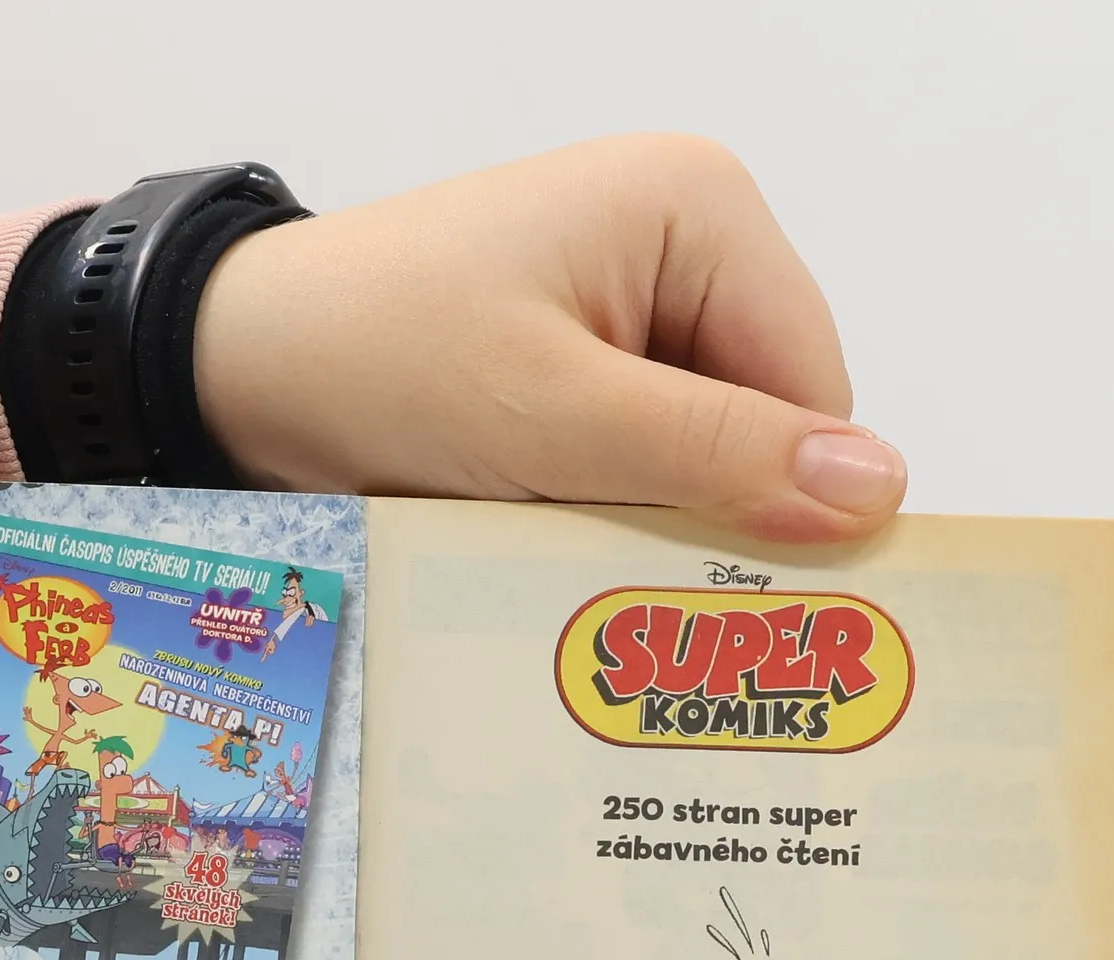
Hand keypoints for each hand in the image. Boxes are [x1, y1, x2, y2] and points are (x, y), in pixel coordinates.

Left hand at [197, 137, 903, 543]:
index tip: (734, 596)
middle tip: (636, 595)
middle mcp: (678, 246)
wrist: (234, 367)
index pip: (814, 386)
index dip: (786, 497)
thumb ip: (714, 455)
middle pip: (763, 423)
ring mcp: (627, 307)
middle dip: (708, 512)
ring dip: (649, 522)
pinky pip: (638, 461)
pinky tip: (556, 545)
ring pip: (700, 456)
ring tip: (576, 563)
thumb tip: (879, 490)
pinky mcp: (579, 366)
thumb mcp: (553, 417)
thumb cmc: (376, 358)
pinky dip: (606, 515)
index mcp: (699, 209)